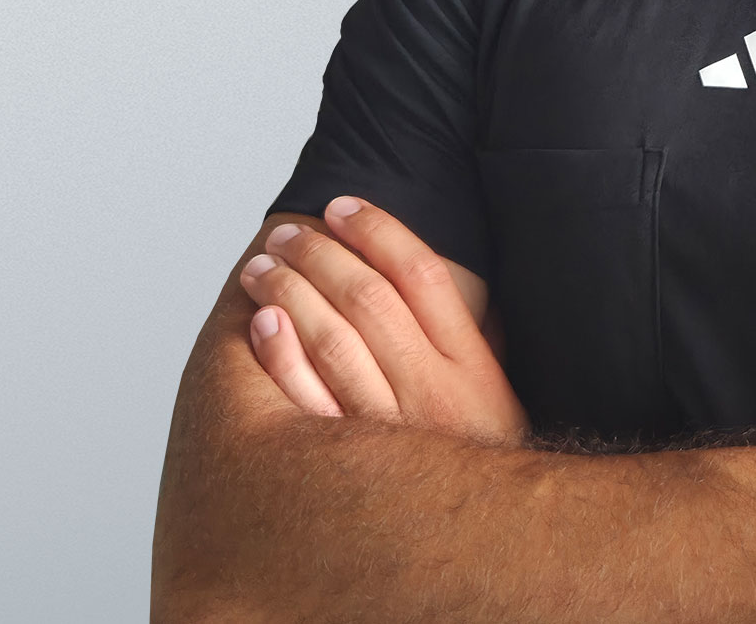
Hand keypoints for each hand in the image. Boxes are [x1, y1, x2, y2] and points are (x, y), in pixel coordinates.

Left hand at [237, 196, 529, 445]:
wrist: (491, 548)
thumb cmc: (477, 461)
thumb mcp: (493, 393)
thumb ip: (468, 337)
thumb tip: (427, 269)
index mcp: (475, 365)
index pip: (423, 273)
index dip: (378, 230)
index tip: (340, 206)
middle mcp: (436, 392)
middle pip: (369, 298)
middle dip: (320, 254)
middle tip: (286, 236)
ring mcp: (393, 431)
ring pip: (334, 340)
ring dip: (290, 293)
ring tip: (263, 269)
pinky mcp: (355, 470)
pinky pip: (308, 402)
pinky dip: (281, 355)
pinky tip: (262, 324)